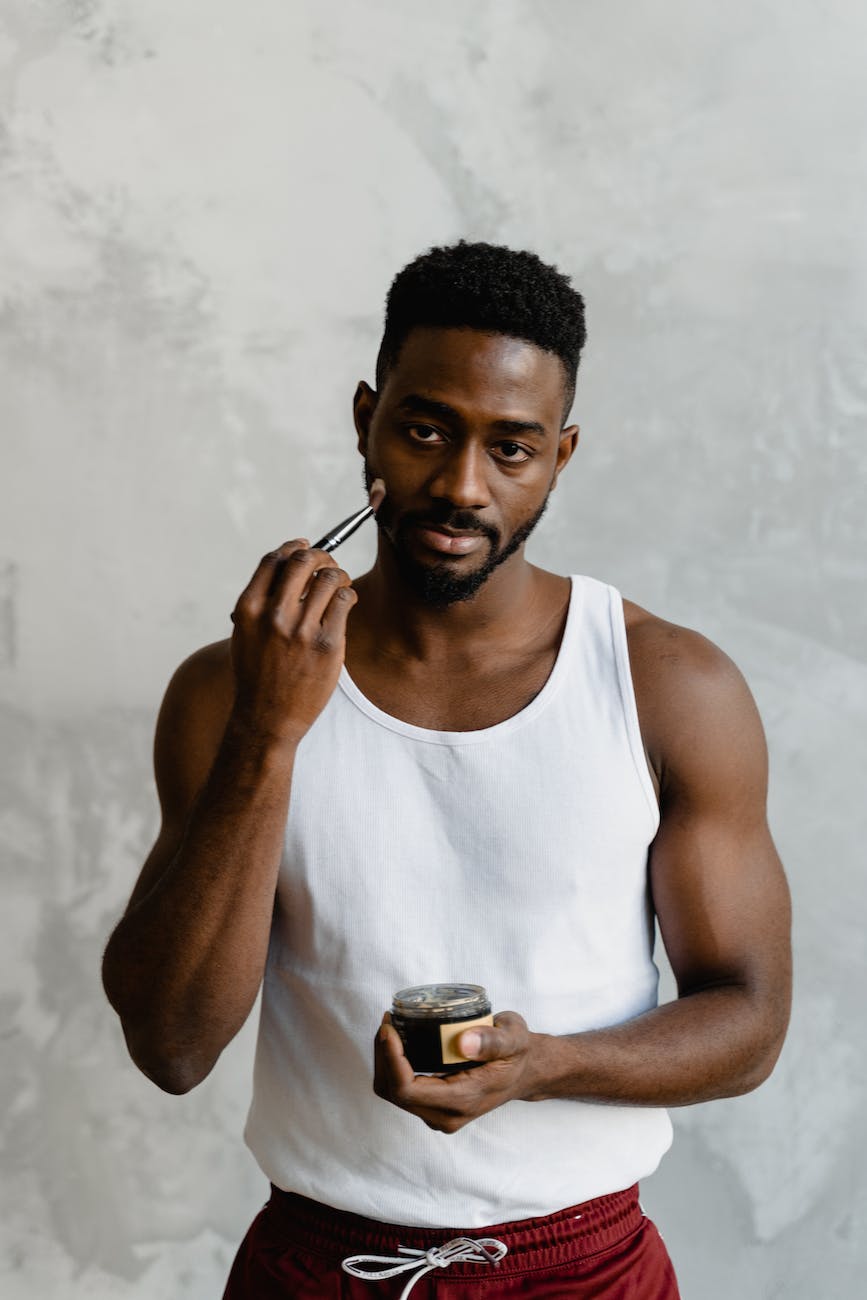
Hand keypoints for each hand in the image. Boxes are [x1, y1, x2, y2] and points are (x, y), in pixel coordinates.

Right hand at [229, 541, 356, 746]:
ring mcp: (301, 629)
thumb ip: (261, 602)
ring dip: (339, 575)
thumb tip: (288, 567)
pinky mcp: (327, 643)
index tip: (306, 547)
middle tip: (328, 565)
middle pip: (303, 561)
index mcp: (248, 608)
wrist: (267, 718)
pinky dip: (349, 595)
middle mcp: (273, 614)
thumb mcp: (246, 634)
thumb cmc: (258, 675)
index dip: (293, 547)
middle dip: (321, 556)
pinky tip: (346, 602)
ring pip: (329, 577)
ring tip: (341, 585)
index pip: (273, 560)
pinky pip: (345, 600)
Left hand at [373, 1011, 535, 1133]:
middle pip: (393, 1091)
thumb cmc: (518, 1052)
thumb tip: (464, 1041)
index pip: (407, 1089)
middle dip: (383, 1055)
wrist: (525, 1073)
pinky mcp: (434, 1108)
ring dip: (385, 1060)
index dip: (391, 1059)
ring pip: (393, 1093)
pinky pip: (401, 1091)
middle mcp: (446, 1115)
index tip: (391, 1028)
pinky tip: (399, 1041)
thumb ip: (493, 1040)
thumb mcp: (514, 1038)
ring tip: (392, 1027)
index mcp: (462, 1100)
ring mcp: (438, 1115)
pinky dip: (393, 1066)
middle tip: (389, 1021)